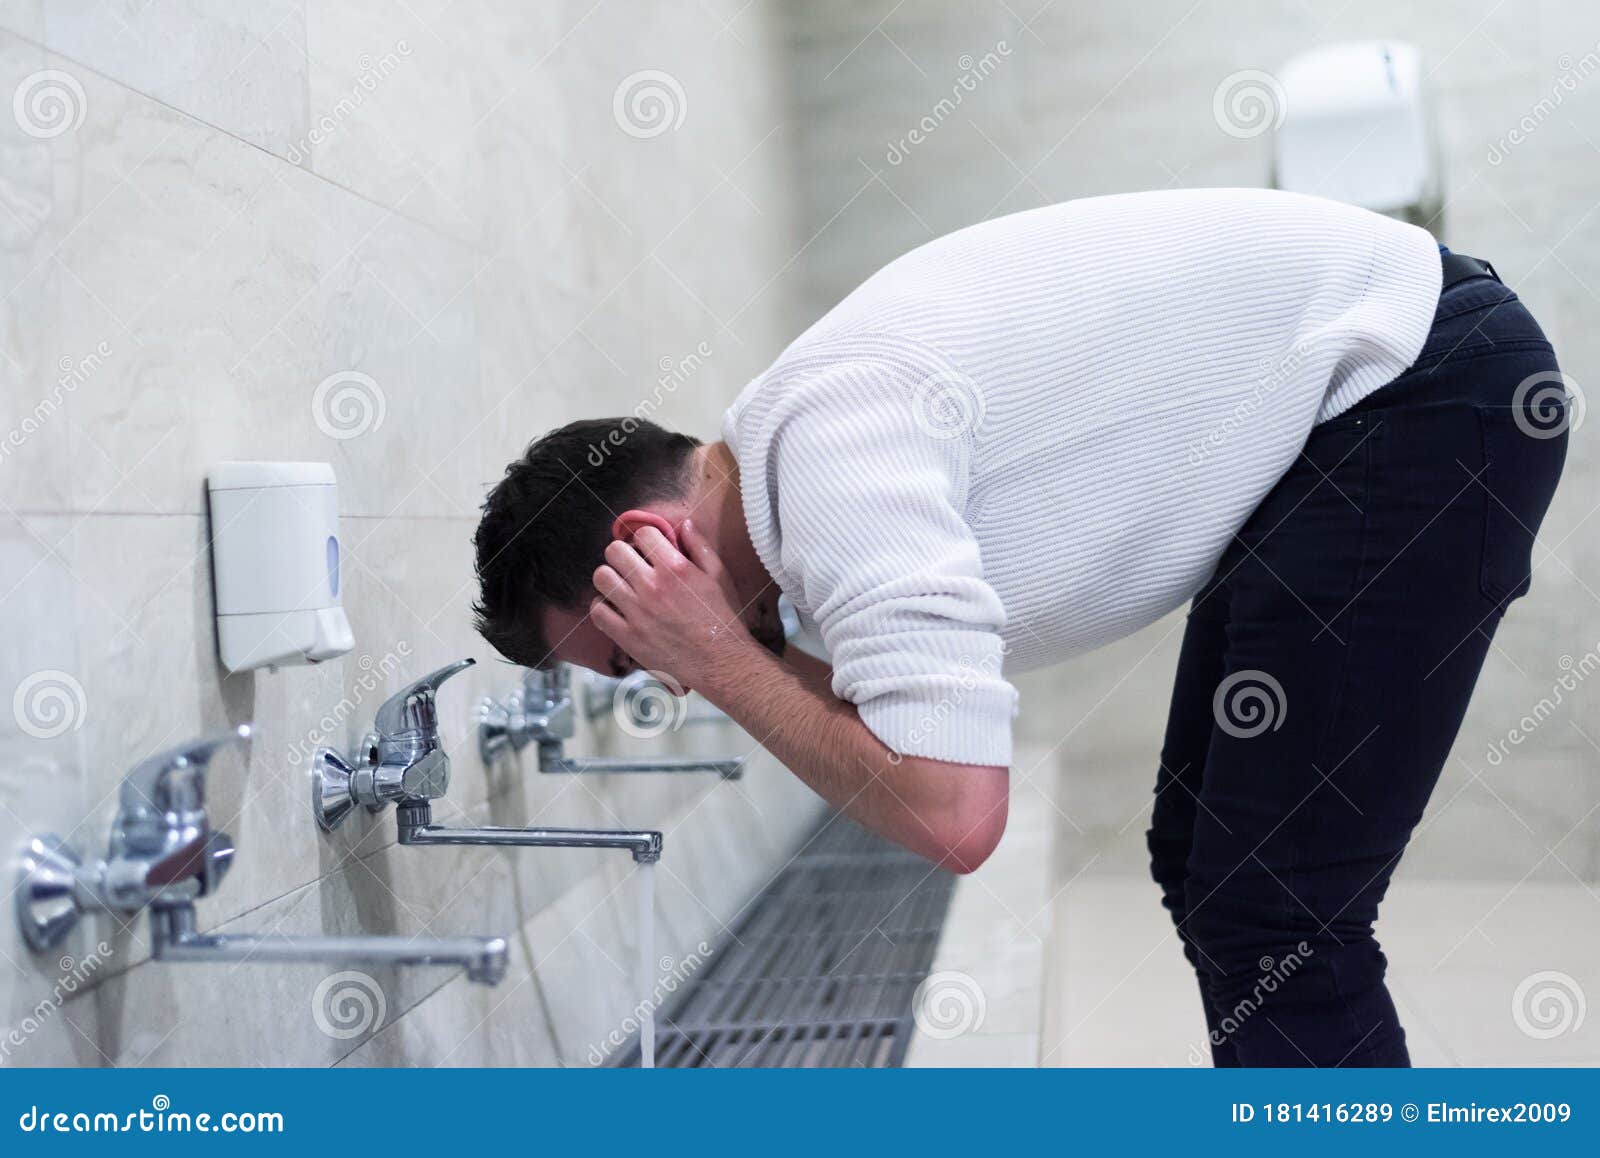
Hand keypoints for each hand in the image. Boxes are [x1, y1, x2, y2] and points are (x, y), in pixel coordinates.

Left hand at [589, 519, 753, 691]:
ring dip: (610, 577)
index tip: (649, 549)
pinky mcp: (628, 637)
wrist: (721, 663)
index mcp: (676, 568)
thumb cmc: (724, 618)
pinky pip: (598, 612)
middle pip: (614, 551)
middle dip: (623, 553)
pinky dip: (603, 607)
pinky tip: (616, 608)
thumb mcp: (720, 577)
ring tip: (622, 585)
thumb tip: (684, 524)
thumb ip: (700, 547)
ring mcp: (637, 613)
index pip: (642, 534)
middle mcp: (653, 587)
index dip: (645, 538)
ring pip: (601, 578)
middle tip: (632, 564)